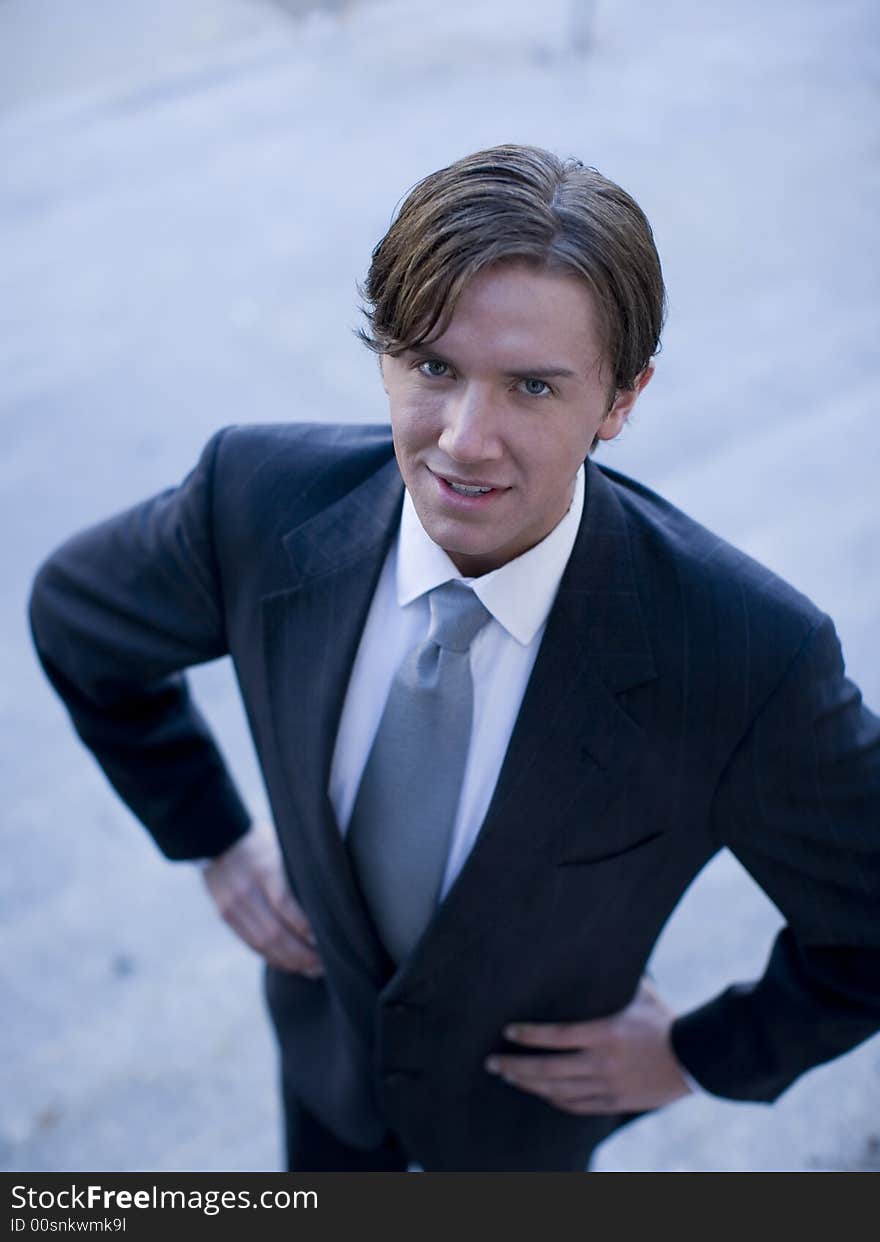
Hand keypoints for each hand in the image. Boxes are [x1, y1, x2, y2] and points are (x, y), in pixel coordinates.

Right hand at [202, 819, 323, 975]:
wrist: (217, 835)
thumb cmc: (262, 839)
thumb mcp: (283, 843)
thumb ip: (300, 868)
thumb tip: (331, 894)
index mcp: (264, 869)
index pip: (285, 905)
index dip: (305, 927)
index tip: (326, 939)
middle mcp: (245, 890)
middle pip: (274, 932)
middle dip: (301, 953)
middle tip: (324, 964)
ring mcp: (232, 905)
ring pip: (262, 943)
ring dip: (288, 961)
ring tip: (311, 970)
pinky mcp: (225, 915)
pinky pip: (250, 943)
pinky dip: (271, 957)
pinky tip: (288, 963)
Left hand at [485, 976, 692, 1113]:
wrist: (696, 1058)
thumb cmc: (665, 1019)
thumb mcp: (639, 992)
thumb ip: (614, 977)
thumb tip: (595, 946)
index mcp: (606, 1034)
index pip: (557, 1036)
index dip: (529, 1035)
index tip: (508, 1032)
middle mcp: (603, 1063)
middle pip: (549, 1070)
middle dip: (516, 1067)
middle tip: (492, 1063)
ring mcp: (609, 1086)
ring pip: (559, 1091)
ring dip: (530, 1085)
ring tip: (509, 1077)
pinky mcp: (616, 1102)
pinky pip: (578, 1106)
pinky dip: (556, 1100)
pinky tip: (542, 1094)